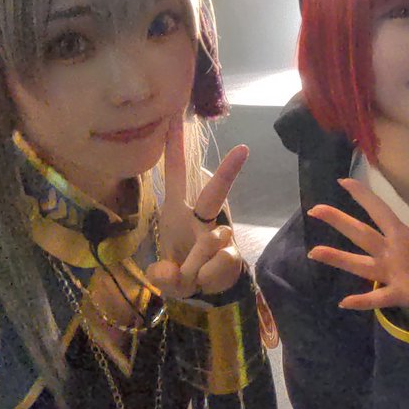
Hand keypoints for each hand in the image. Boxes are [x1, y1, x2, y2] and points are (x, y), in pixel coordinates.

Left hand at [145, 117, 246, 299]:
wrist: (207, 291)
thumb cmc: (180, 269)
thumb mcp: (166, 278)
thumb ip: (164, 277)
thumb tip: (166, 273)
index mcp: (176, 211)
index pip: (175, 175)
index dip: (176, 148)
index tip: (178, 118)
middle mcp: (200, 216)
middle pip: (214, 194)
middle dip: (227, 173)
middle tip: (243, 149)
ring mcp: (219, 233)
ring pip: (211, 243)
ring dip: (194, 266)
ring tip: (189, 277)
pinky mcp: (232, 252)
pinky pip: (218, 265)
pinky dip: (206, 278)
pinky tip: (204, 280)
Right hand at [307, 178, 408, 332]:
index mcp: (400, 237)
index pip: (380, 212)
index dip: (364, 196)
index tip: (343, 181)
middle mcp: (388, 253)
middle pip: (361, 234)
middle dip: (339, 221)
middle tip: (315, 209)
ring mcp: (389, 274)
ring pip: (360, 264)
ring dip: (338, 258)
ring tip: (314, 251)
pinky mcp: (397, 294)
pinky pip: (377, 297)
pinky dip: (362, 300)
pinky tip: (344, 302)